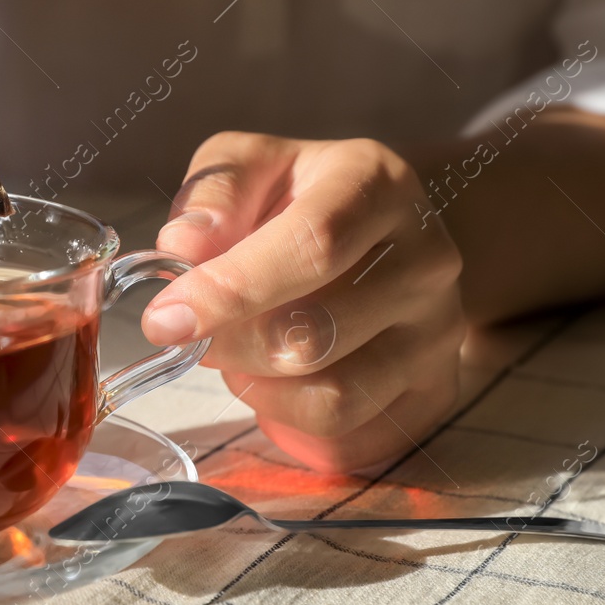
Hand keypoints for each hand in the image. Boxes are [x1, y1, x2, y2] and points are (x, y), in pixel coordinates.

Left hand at [146, 133, 465, 473]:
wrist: (381, 233)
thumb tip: (184, 247)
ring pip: (332, 398)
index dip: (231, 289)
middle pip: (315, 334)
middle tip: (194, 334)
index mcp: (378, 184)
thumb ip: (213, 195)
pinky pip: (348, 439)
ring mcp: (439, 330)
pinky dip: (290, 421)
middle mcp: (427, 258)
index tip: (165, 317)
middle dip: (230, 345)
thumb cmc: (301, 196)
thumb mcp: (251, 165)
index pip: (312, 246)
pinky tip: (278, 380)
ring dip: (258, 387)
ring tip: (242, 351)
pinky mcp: (437, 389)